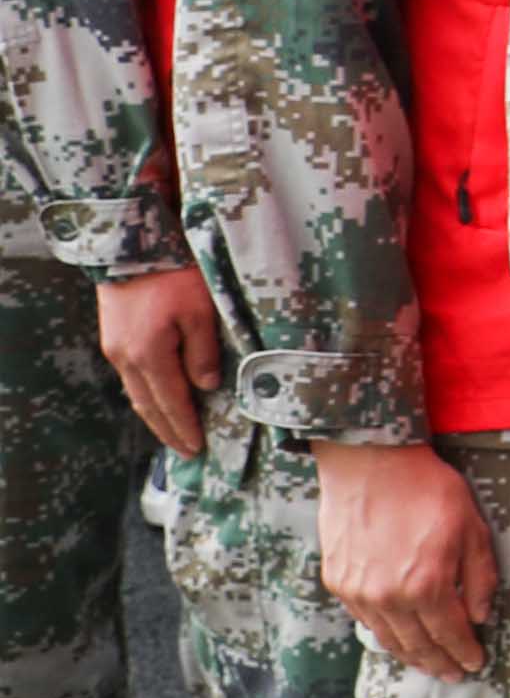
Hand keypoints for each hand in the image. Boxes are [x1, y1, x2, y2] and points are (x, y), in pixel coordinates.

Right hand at [92, 267, 218, 456]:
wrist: (129, 246)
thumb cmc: (172, 275)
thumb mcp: (201, 312)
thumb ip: (204, 353)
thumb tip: (207, 387)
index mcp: (149, 356)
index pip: (172, 403)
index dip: (186, 427)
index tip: (198, 448)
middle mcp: (127, 359)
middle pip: (149, 406)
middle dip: (169, 430)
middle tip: (187, 451)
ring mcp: (116, 349)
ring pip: (137, 394)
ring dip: (155, 416)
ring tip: (174, 433)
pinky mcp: (113, 338)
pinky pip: (132, 378)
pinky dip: (146, 396)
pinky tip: (157, 399)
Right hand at [311, 438, 494, 681]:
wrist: (370, 462)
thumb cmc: (427, 489)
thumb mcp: (472, 527)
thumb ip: (480, 576)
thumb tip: (480, 616)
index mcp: (426, 585)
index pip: (450, 634)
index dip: (465, 653)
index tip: (475, 664)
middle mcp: (388, 596)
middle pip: (417, 644)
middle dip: (438, 663)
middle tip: (453, 675)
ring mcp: (358, 591)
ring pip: (387, 638)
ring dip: (409, 655)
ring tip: (427, 663)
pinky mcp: (337, 581)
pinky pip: (364, 619)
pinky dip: (383, 633)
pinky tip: (396, 637)